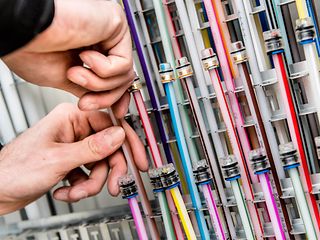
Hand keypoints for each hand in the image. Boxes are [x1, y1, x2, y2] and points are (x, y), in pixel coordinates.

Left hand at [0, 103, 147, 214]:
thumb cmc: (14, 170)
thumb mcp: (58, 159)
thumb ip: (92, 148)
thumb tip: (119, 136)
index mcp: (71, 117)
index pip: (111, 125)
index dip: (127, 143)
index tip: (138, 160)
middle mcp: (74, 129)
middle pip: (108, 148)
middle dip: (108, 171)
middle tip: (112, 185)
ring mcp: (73, 146)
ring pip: (100, 164)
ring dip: (91, 183)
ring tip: (75, 192)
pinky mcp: (71, 161)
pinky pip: (89, 174)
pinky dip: (81, 187)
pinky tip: (66, 191)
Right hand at [2, 0, 132, 116]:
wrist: (21, 30)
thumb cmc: (31, 48)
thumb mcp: (63, 78)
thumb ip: (88, 87)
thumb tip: (102, 98)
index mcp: (89, 49)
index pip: (116, 76)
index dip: (116, 97)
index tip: (116, 112)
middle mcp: (101, 39)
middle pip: (121, 78)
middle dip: (105, 98)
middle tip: (86, 103)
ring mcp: (109, 32)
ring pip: (123, 74)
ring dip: (98, 84)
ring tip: (74, 74)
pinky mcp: (115, 25)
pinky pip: (123, 63)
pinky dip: (103, 70)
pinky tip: (84, 57)